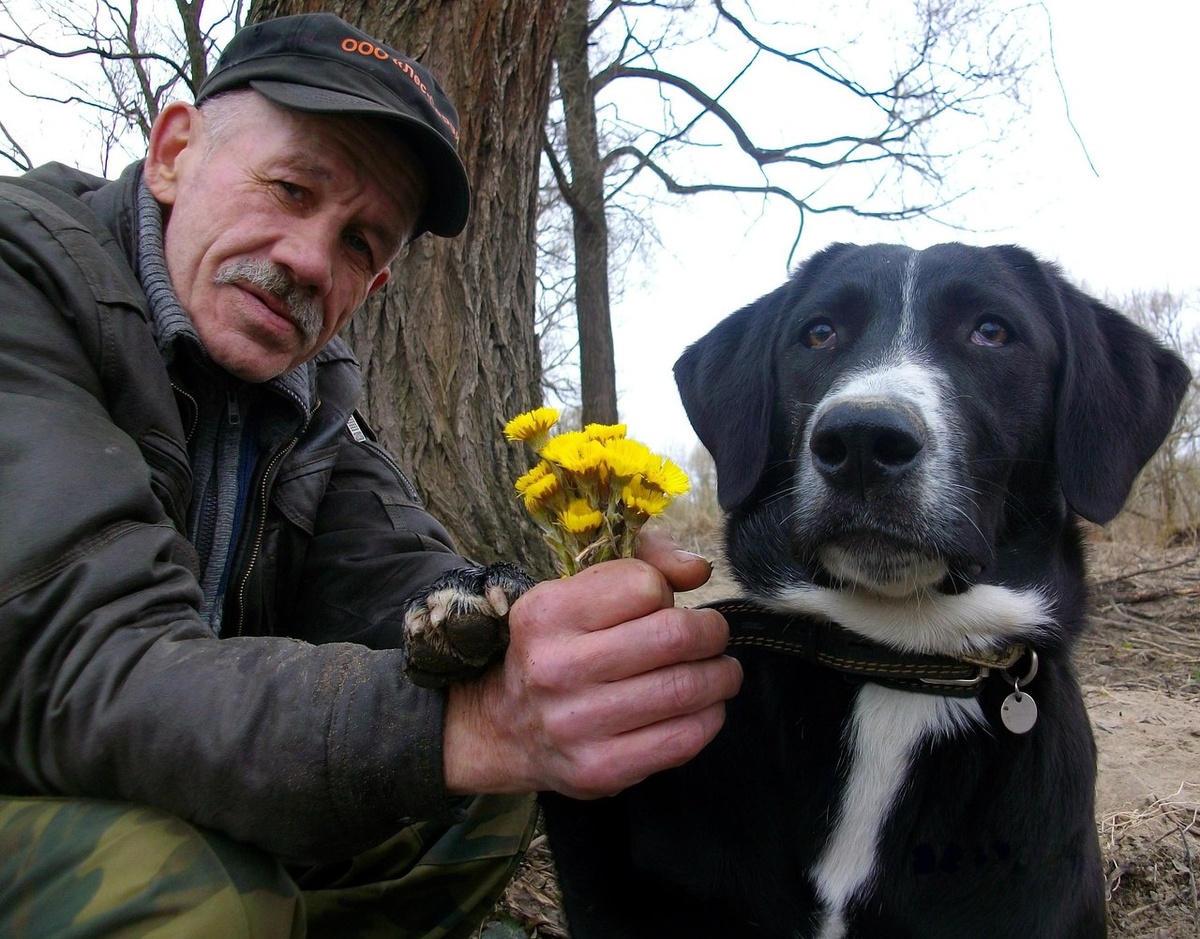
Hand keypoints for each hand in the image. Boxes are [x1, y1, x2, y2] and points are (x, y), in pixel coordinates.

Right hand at [442, 531, 741, 797]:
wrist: (508, 727)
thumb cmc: (562, 644)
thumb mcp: (582, 587)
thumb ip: (646, 560)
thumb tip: (699, 571)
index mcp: (547, 612)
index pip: (644, 585)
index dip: (667, 591)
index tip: (665, 604)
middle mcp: (554, 668)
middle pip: (674, 636)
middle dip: (712, 632)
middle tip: (714, 636)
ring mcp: (575, 724)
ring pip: (685, 688)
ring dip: (721, 676)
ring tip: (720, 671)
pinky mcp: (599, 769)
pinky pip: (682, 740)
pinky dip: (709, 717)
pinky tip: (704, 707)